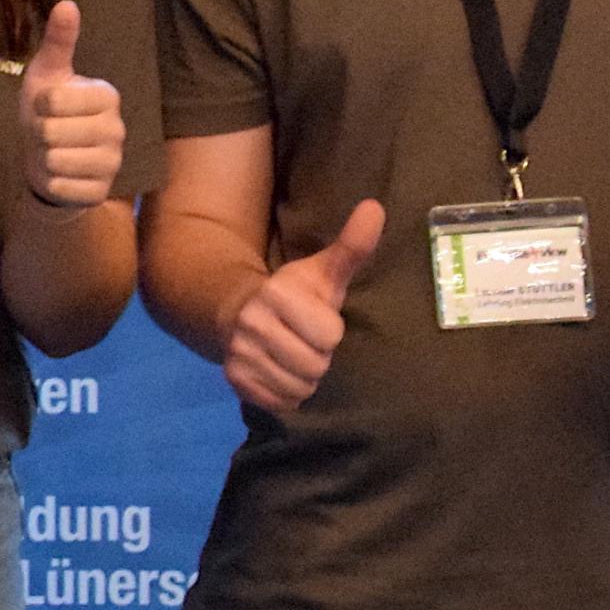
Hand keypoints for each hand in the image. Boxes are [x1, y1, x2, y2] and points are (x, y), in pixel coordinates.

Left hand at [18, 0, 125, 208]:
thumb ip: (58, 41)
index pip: (54, 100)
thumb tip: (66, 3)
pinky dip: (50, 181)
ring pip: (56, 160)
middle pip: (51, 132)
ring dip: (43, 158)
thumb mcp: (47, 74)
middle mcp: (117, 128)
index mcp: (107, 95)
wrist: (49, 157)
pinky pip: (60, 186)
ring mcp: (113, 162)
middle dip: (38, 133)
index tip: (47, 106)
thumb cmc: (48, 111)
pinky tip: (59, 173)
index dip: (39, 105)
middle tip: (47, 132)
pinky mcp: (102, 191)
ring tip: (53, 151)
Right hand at [224, 199, 383, 413]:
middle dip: (318, 357)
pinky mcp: (233, 379)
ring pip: (298, 387)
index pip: (328, 334)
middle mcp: (251, 323)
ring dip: (304, 379)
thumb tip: (376, 207)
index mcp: (276, 293)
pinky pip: (278, 402)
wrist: (238, 312)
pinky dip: (286, 394)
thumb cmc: (295, 295)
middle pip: (314, 365)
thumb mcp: (323, 271)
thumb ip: (352, 246)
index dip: (330, 331)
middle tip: (307, 343)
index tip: (318, 321)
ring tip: (295, 359)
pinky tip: (280, 374)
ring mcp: (240, 353)